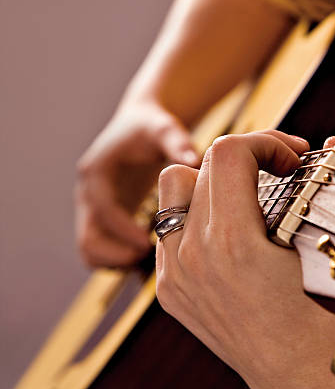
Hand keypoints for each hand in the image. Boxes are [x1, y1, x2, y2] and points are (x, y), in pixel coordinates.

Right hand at [76, 99, 200, 266]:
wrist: (140, 126)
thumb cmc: (153, 127)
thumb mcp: (164, 128)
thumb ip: (177, 141)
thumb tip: (193, 160)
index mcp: (97, 173)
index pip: (102, 210)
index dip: (124, 230)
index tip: (148, 243)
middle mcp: (88, 195)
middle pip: (87, 240)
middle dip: (116, 255)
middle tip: (150, 257)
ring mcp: (93, 211)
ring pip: (90, 251)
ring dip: (116, 262)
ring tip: (150, 259)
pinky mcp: (104, 222)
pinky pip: (102, 251)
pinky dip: (120, 260)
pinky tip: (150, 256)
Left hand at [155, 130, 334, 388]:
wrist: (304, 383)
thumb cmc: (329, 324)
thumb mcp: (333, 253)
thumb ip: (326, 188)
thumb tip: (334, 142)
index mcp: (233, 243)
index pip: (229, 153)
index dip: (266, 143)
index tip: (293, 160)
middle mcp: (192, 257)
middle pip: (200, 166)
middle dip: (244, 161)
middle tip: (278, 176)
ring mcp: (175, 278)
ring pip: (173, 196)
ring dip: (210, 187)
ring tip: (247, 204)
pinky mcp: (172, 294)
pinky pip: (170, 235)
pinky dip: (197, 222)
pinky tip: (231, 240)